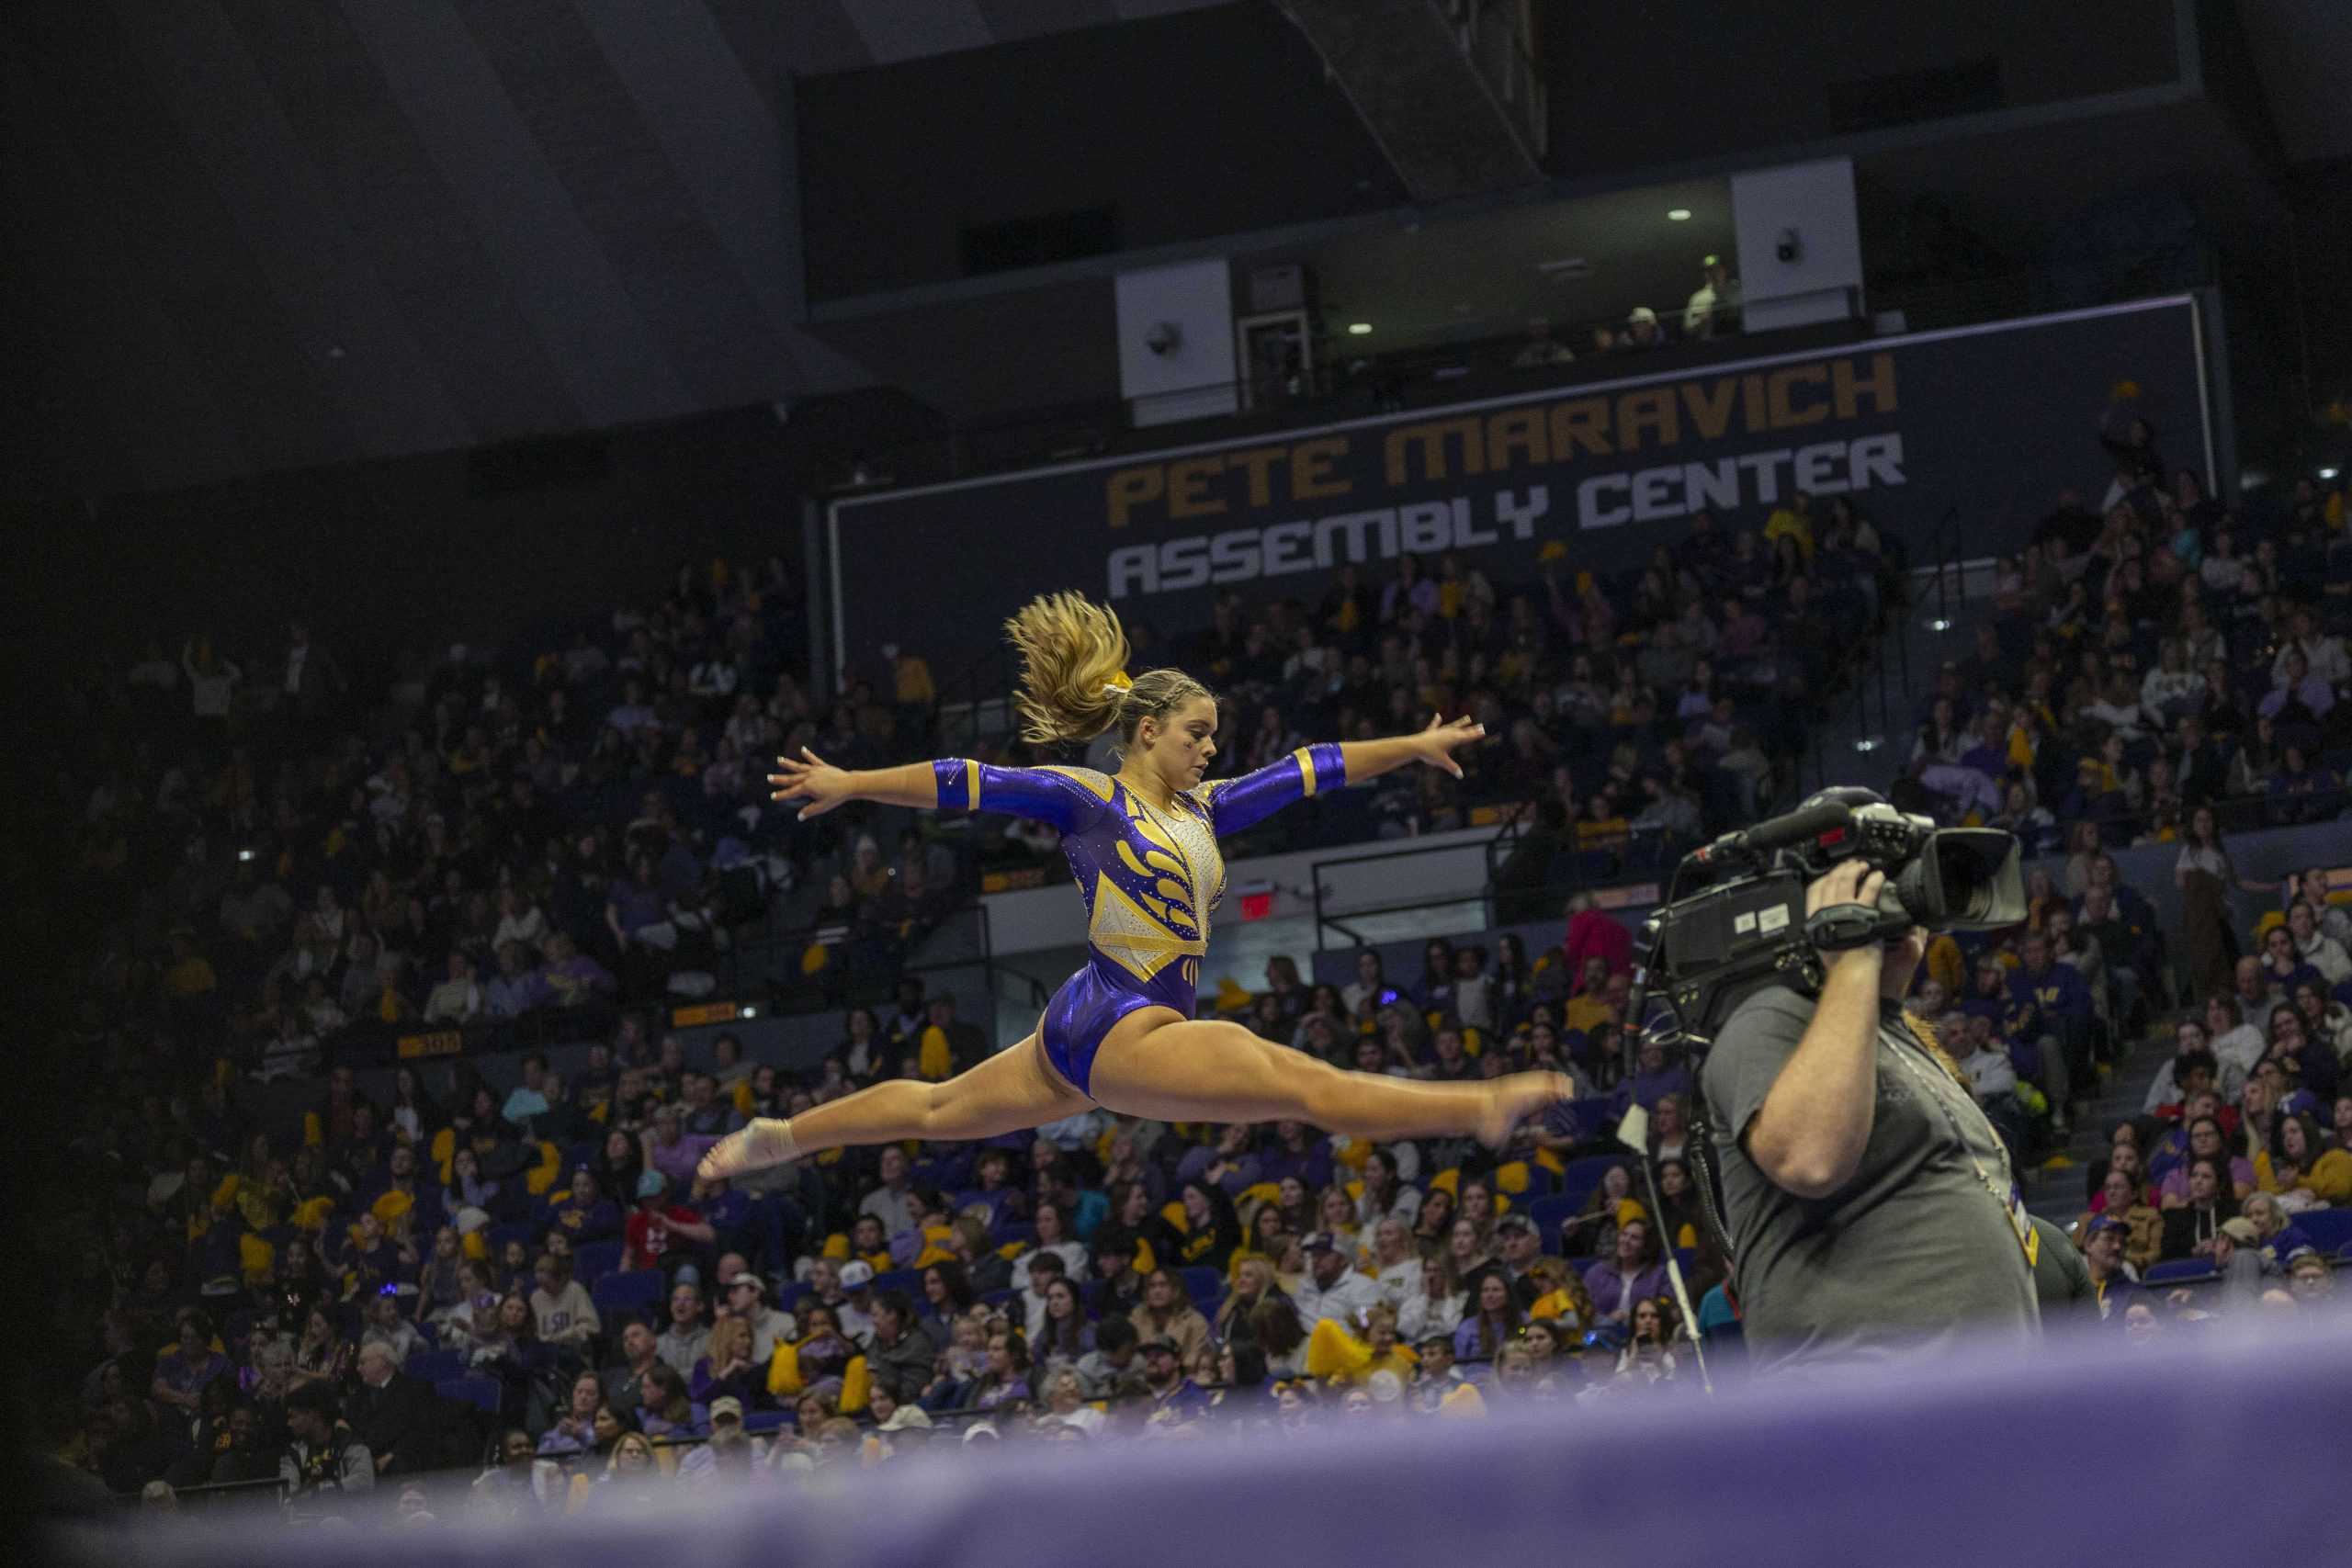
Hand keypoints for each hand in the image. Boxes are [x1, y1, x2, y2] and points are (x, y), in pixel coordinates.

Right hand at [768, 747, 853, 817]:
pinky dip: (808, 755)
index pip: (791, 792)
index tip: (772, 796)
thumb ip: (810, 811)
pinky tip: (803, 749)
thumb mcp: (822, 806)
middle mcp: (809, 777)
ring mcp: (815, 770)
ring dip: (788, 764)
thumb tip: (799, 817)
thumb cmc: (836, 797)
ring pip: (799, 767)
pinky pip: (814, 760)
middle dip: (779, 779)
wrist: (850, 784)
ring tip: (779, 760)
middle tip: (769, 778)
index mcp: (807, 787)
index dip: (781, 795)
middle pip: (791, 778)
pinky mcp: (823, 766)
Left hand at [1413, 714, 1485, 777]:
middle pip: (1462, 731)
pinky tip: (1438, 716)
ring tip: (1468, 718)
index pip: (1467, 737)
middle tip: (1481, 727)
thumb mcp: (1442, 761)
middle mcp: (1448, 733)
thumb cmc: (1429, 753)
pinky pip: (1435, 725)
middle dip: (1472, 730)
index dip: (1475, 735)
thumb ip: (1452, 767)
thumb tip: (1460, 776)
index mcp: (1452, 739)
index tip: (1483, 731)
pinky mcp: (1431, 732)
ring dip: (1461, 723)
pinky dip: (1437, 721)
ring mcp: (1440, 731)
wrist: (1415, 745)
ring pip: (1453, 726)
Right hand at [1805, 862, 1886, 976]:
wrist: (1850, 971)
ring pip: (1846, 880)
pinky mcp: (1862, 911)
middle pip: (1831, 881)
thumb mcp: (1821, 943)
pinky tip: (1878, 876)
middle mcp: (1827, 909)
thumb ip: (1822, 927)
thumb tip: (1824, 919)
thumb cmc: (1838, 963)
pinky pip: (1868, 889)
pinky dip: (1873, 880)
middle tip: (1850, 865)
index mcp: (1814, 917)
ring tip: (1863, 866)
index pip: (1814, 889)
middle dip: (1841, 870)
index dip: (1824, 878)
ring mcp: (1844, 909)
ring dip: (1855, 870)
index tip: (1832, 874)